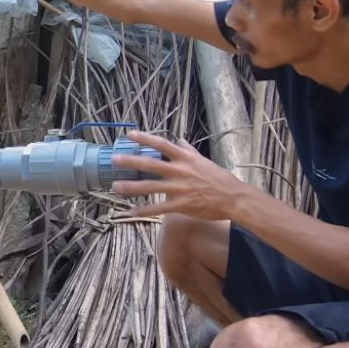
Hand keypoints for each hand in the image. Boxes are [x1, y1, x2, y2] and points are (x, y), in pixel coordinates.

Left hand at [110, 131, 249, 220]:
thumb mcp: (204, 161)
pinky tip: (130, 212)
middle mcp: (181, 171)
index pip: (162, 145)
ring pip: (151, 187)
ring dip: (131, 187)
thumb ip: (189, 151)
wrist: (234, 198)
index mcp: (186, 159)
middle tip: (114, 160)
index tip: (130, 135)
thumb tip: (180, 140)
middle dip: (131, 162)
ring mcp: (180, 189)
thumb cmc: (220, 179)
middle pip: (151, 165)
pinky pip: (159, 209)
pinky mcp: (182, 205)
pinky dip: (144, 211)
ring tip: (115, 187)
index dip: (145, 139)